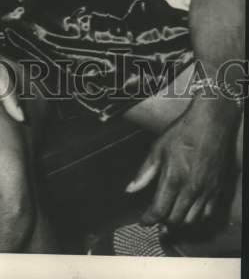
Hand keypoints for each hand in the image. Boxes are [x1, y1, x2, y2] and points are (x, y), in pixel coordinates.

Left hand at [126, 99, 239, 227]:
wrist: (210, 125)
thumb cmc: (182, 134)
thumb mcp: (157, 149)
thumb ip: (144, 172)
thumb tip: (130, 189)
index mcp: (173, 179)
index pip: (159, 210)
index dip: (149, 219)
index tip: (144, 221)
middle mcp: (190, 189)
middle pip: (175, 219)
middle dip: (163, 223)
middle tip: (156, 220)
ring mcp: (206, 192)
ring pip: (191, 220)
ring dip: (179, 223)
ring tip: (171, 219)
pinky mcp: (217, 191)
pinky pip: (207, 215)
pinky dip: (196, 219)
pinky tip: (189, 214)